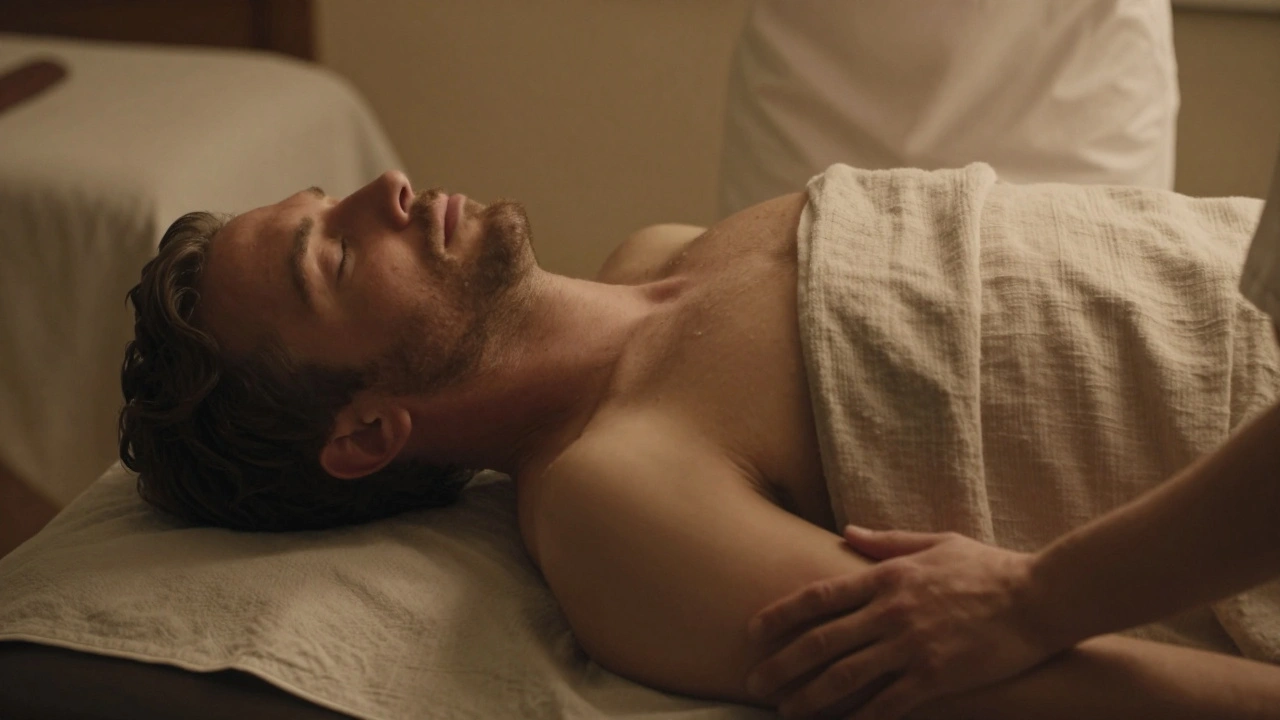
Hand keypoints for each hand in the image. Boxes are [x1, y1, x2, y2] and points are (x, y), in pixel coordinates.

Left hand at [745, 526, 1059, 719]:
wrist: (1039, 598)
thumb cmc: (987, 568)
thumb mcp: (934, 542)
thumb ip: (886, 542)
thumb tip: (844, 533)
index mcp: (887, 576)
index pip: (819, 596)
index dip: (780, 615)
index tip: (753, 630)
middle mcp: (891, 611)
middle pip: (821, 641)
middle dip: (782, 663)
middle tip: (755, 682)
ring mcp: (912, 646)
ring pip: (845, 677)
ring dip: (809, 697)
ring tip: (785, 710)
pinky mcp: (935, 677)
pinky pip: (886, 704)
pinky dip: (858, 719)